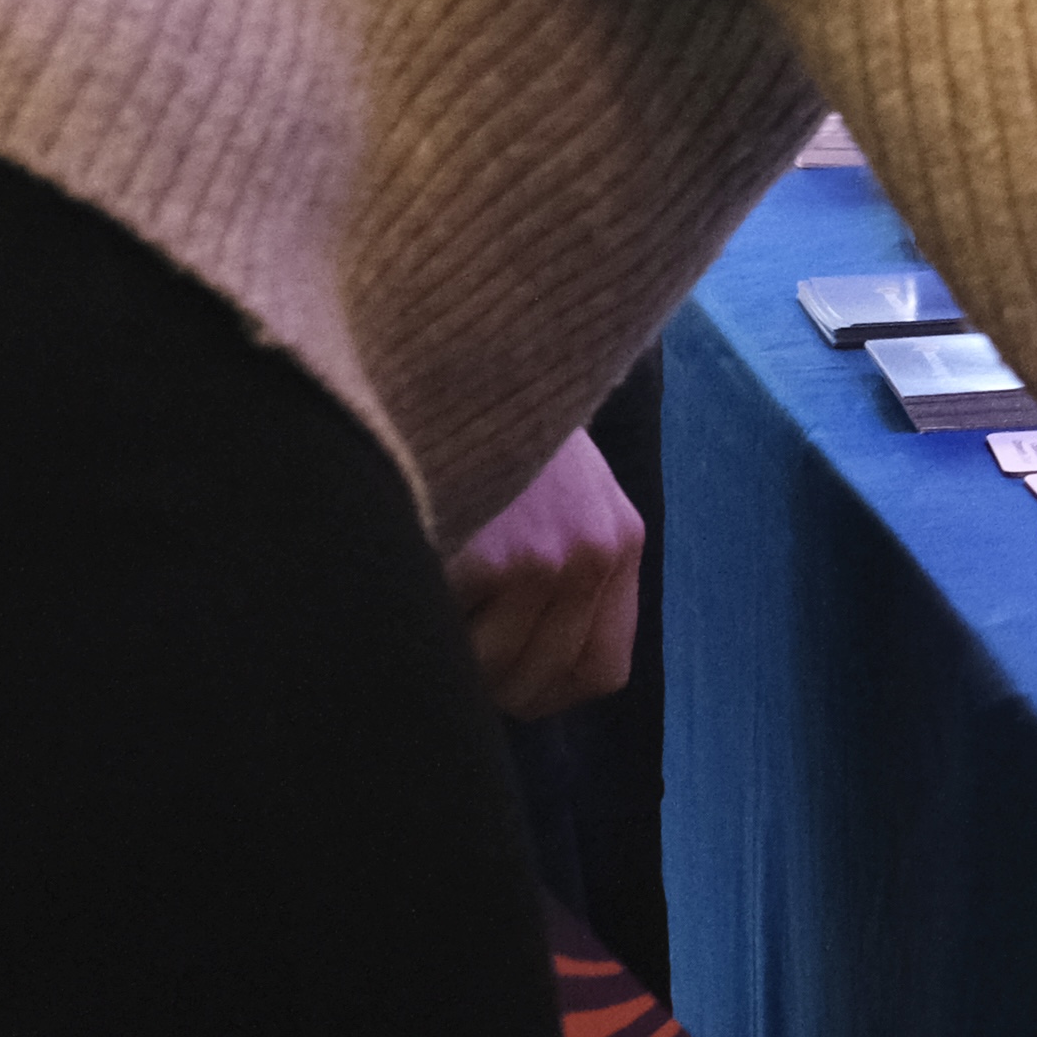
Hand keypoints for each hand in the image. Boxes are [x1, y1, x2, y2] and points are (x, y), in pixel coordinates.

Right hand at [443, 422, 647, 715]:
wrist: (457, 349)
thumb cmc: (490, 432)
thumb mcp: (555, 496)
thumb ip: (557, 574)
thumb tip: (517, 681)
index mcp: (621, 541)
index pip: (599, 670)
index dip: (538, 686)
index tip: (493, 671)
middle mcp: (599, 551)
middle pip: (539, 682)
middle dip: (483, 677)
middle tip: (444, 626)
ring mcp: (553, 556)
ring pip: (494, 675)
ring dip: (448, 653)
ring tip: (428, 589)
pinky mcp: (500, 557)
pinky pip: (452, 641)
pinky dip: (422, 618)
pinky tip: (416, 561)